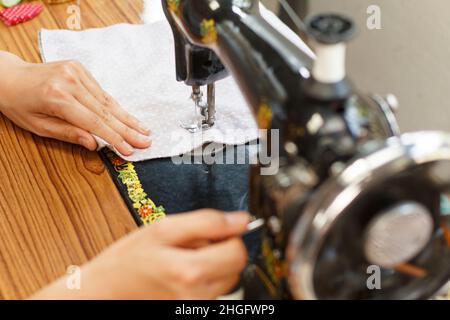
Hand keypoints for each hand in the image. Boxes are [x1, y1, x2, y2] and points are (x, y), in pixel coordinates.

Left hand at [0, 51, 150, 155]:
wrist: (9, 76)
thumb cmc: (19, 105)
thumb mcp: (39, 126)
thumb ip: (68, 134)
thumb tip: (94, 144)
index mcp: (57, 97)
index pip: (94, 122)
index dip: (114, 137)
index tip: (129, 149)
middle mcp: (69, 81)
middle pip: (105, 111)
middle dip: (128, 129)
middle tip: (146, 141)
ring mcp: (76, 71)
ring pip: (107, 100)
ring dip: (127, 118)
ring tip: (144, 130)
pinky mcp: (79, 67)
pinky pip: (101, 91)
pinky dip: (116, 106)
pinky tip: (128, 117)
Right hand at [31, 210, 249, 299]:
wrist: (109, 290)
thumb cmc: (131, 258)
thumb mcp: (164, 229)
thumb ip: (208, 222)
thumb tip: (241, 220)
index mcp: (190, 272)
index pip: (238, 252)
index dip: (228, 236)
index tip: (211, 232)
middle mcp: (198, 296)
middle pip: (236, 267)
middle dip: (220, 250)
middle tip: (191, 244)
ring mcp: (196, 306)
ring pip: (226, 277)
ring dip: (212, 263)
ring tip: (182, 257)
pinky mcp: (194, 309)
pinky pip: (213, 288)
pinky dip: (204, 276)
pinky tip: (182, 271)